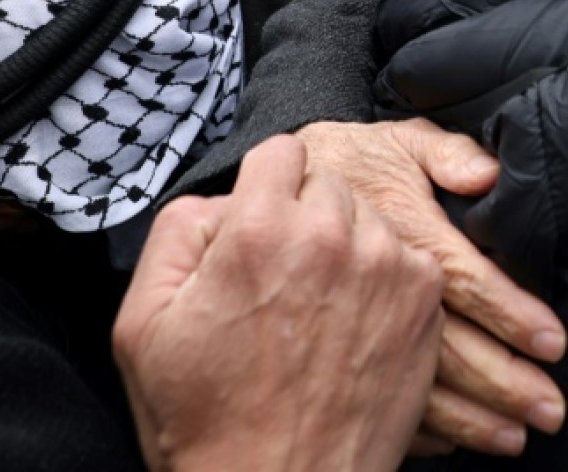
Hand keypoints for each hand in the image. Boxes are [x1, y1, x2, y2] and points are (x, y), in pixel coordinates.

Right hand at [114, 135, 442, 471]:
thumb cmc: (207, 418)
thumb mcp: (143, 322)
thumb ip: (179, 230)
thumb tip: (224, 200)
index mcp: (259, 228)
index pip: (281, 150)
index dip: (266, 184)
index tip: (264, 216)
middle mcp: (329, 234)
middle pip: (326, 179)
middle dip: (306, 213)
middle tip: (287, 273)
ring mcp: (385, 263)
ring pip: (368, 214)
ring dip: (348, 243)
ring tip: (320, 305)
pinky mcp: (424, 297)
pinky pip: (405, 254)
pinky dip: (385, 276)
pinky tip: (355, 322)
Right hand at [297, 119, 566, 455]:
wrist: (278, 190)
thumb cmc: (352, 160)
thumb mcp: (399, 140)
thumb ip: (448, 154)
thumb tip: (490, 174)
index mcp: (404, 229)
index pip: (466, 278)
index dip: (510, 312)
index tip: (551, 343)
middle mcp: (383, 284)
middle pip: (451, 345)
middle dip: (504, 383)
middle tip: (550, 410)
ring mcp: (357, 325)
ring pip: (419, 382)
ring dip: (470, 418)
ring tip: (514, 439)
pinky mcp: (338, 348)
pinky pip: (378, 394)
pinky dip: (420, 428)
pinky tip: (451, 443)